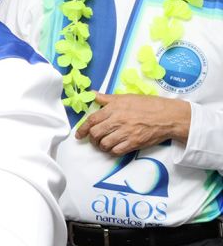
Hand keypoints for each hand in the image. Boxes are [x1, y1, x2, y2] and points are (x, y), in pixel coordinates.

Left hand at [76, 93, 190, 154]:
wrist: (168, 116)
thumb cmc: (147, 105)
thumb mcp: (126, 97)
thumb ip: (107, 98)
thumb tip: (92, 94)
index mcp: (113, 108)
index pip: (91, 120)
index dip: (82, 128)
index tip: (79, 135)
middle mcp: (117, 121)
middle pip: (95, 133)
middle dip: (91, 138)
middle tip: (93, 140)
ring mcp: (125, 133)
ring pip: (104, 144)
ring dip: (101, 146)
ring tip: (103, 144)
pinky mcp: (134, 143)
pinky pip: (116, 151)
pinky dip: (112, 151)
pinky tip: (113, 148)